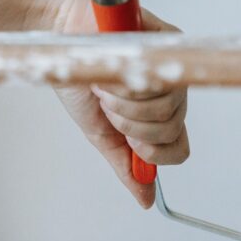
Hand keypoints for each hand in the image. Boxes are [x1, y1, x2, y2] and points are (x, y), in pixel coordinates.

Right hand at [46, 0, 189, 207]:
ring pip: (167, 109)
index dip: (154, 153)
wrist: (62, 40)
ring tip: (107, 85)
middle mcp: (170, 93)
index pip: (179, 149)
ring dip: (126, 103)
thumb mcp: (100, 133)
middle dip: (131, 124)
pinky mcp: (170, 42)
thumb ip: (124, 165)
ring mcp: (172, 68)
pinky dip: (127, 83)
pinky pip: (160, 81)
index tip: (128, 141)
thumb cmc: (81, 79)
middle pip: (171, 130)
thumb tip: (145, 200)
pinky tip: (112, 71)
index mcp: (158, 117)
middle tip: (108, 104)